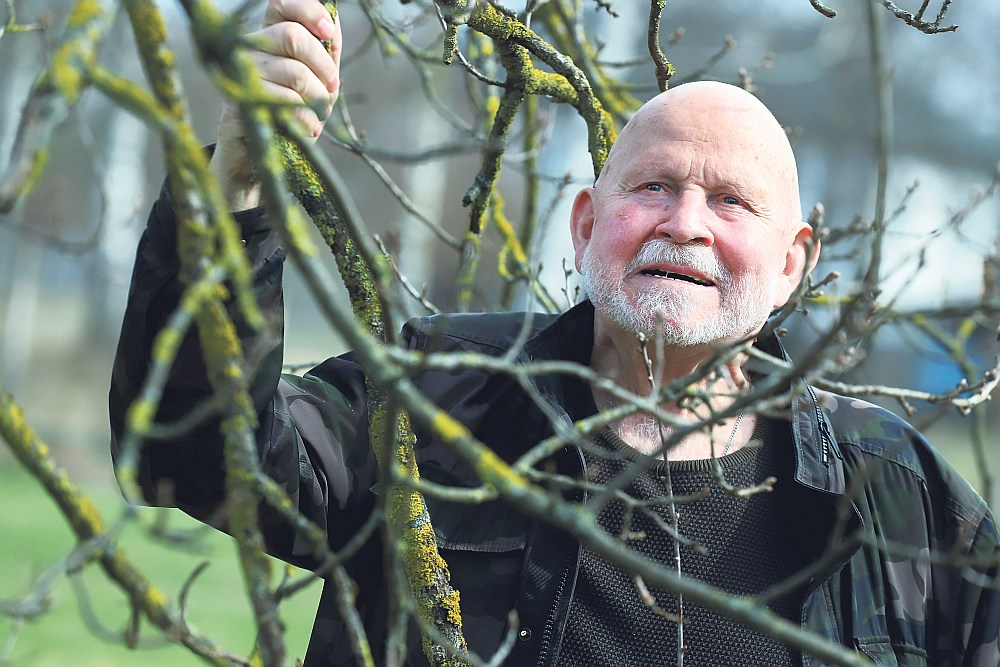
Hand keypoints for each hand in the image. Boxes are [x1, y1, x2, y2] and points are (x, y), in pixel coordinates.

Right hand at [211, 0, 341, 210]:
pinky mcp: (239, 101)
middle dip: (323, 66)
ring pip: (294, 73)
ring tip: (319, 114)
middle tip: (332, 88)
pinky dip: (305, 117)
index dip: (308, 11)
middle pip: (293, 36)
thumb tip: (333, 18)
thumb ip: (325, 50)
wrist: (264, 153)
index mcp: (269, 34)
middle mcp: (251, 47)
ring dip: (318, 98)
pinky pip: (284, 102)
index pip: (282, 3)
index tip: (329, 32)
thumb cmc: (292, 111)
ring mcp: (242, 72)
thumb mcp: (316, 78)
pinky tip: (307, 127)